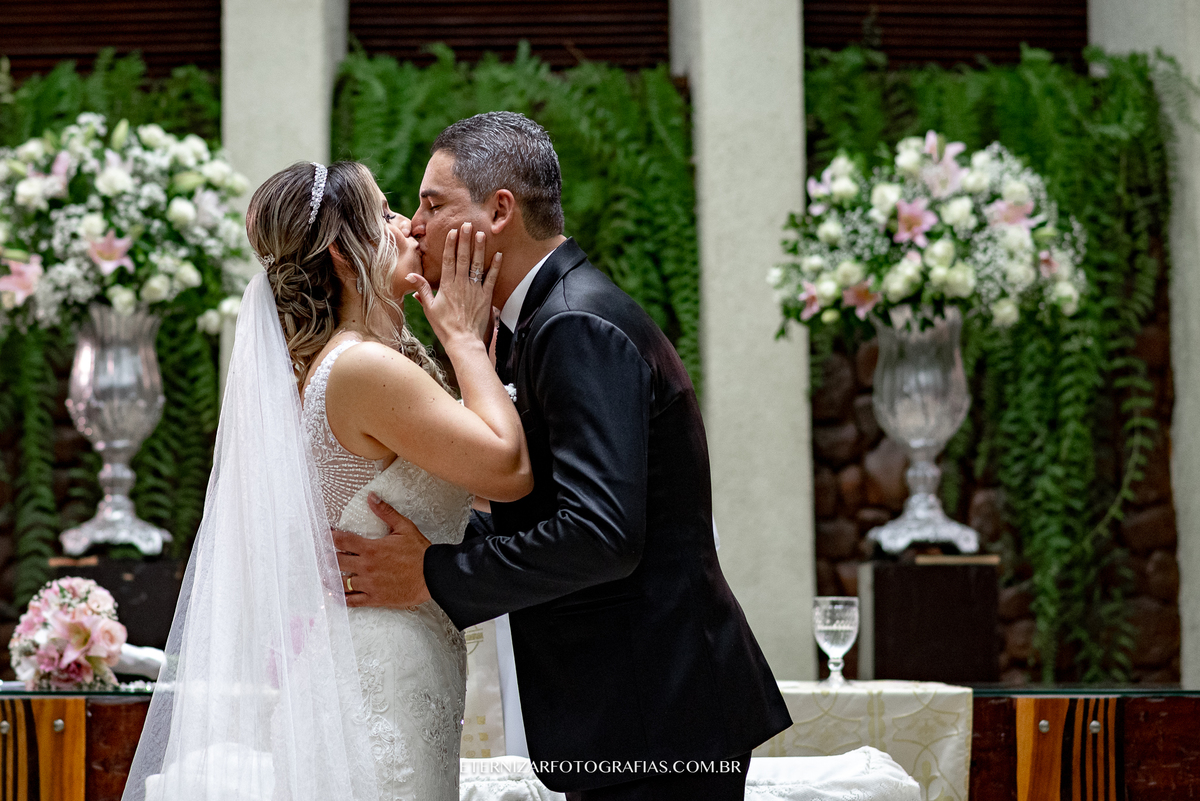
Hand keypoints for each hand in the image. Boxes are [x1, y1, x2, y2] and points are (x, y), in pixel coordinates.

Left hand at [333, 493, 432, 608]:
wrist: (433, 575)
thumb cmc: (420, 552)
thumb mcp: (404, 527)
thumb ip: (386, 512)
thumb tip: (371, 497)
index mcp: (371, 549)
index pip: (342, 541)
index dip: (330, 537)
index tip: (324, 535)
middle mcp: (366, 567)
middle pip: (337, 562)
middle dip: (327, 557)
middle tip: (321, 555)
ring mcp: (369, 584)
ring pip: (341, 583)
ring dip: (331, 578)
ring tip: (325, 575)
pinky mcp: (375, 599)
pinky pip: (353, 601)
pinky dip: (342, 599)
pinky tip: (336, 596)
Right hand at [408, 223, 501, 347]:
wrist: (463, 340)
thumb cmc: (444, 326)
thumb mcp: (429, 308)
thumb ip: (422, 289)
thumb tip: (410, 275)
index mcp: (447, 286)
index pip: (449, 260)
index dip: (451, 245)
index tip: (453, 232)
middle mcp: (461, 284)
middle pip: (463, 257)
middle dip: (465, 240)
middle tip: (468, 224)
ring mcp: (474, 289)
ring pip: (477, 265)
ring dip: (479, 248)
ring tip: (481, 234)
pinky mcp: (486, 297)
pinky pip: (491, 279)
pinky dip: (495, 266)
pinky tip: (498, 255)